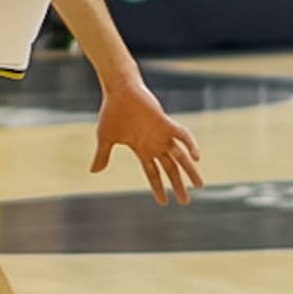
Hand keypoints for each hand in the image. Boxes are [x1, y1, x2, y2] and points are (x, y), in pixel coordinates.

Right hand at [90, 74, 202, 204]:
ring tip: (199, 185)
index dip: (158, 188)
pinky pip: (182, 135)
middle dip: (178, 185)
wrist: (118, 91)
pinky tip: (196, 156)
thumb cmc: (111, 113)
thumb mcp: (105, 138)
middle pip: (170, 169)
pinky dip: (190, 145)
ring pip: (180, 156)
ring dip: (190, 170)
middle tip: (185, 201)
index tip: (164, 202)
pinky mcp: (166, 123)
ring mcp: (162, 135)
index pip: (153, 173)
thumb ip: (103, 155)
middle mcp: (155, 144)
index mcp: (142, 149)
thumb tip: (93, 172)